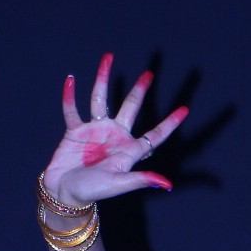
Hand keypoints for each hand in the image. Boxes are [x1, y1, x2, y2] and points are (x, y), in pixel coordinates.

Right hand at [41, 53, 188, 206]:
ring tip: (108, 57)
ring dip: (103, 78)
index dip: (170, 123)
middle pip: (130, 107)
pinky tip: (70, 79)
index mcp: (129, 150)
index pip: (155, 134)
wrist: (65, 193)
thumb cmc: (93, 191)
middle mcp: (115, 136)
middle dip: (139, 90)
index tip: (185, 110)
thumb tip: (167, 184)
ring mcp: (95, 131)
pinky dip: (69, 95)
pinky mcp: (75, 131)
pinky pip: (72, 109)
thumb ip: (141, 179)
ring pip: (101, 99)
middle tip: (149, 74)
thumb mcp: (119, 183)